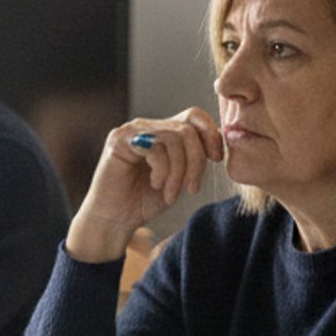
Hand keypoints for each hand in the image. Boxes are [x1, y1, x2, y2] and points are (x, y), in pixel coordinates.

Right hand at [67, 107, 222, 263]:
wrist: (115, 220)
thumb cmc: (144, 200)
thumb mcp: (179, 177)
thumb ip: (195, 157)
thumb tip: (221, 140)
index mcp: (163, 132)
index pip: (194, 116)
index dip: (211, 134)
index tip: (217, 159)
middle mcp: (148, 126)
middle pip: (187, 128)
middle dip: (196, 161)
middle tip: (192, 188)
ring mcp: (132, 131)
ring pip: (174, 138)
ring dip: (179, 171)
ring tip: (171, 192)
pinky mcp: (119, 140)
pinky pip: (155, 147)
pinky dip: (163, 170)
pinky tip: (156, 185)